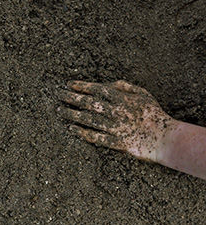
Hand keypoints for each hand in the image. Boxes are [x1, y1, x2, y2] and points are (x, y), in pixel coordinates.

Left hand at [58, 80, 176, 161]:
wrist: (165, 138)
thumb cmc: (154, 114)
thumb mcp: (143, 94)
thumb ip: (125, 87)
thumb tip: (110, 83)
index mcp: (122, 99)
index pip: (96, 89)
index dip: (81, 86)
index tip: (68, 84)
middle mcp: (115, 112)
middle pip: (88, 103)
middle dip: (71, 97)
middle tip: (58, 94)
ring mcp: (114, 127)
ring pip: (88, 119)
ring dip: (72, 114)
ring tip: (60, 110)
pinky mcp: (115, 142)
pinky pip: (95, 137)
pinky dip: (82, 132)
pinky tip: (72, 128)